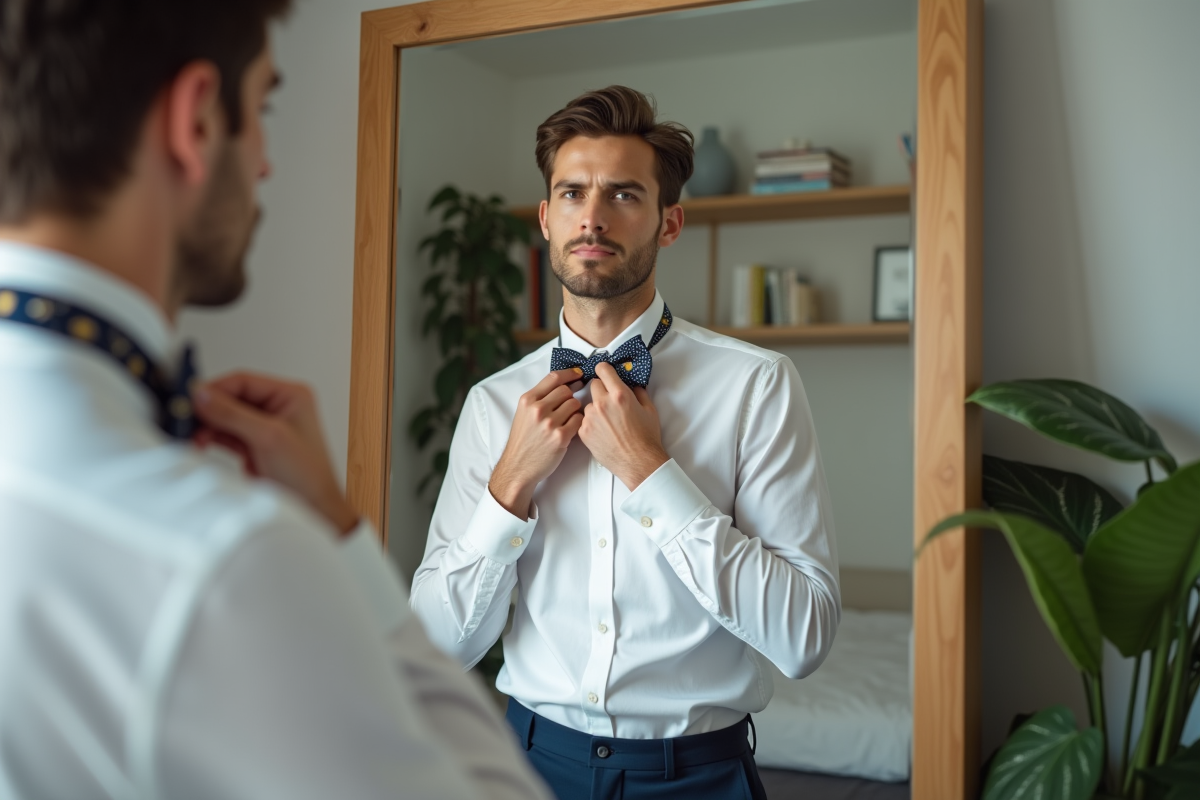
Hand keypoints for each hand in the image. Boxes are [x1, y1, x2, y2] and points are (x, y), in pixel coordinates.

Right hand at [191, 371, 358, 535]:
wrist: (311, 509)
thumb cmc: (308, 476)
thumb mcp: (269, 438)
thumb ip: (233, 414)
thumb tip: (204, 396)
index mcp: (291, 396)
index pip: (244, 381)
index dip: (215, 389)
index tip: (192, 399)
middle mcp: (278, 408)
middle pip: (232, 398)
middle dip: (209, 410)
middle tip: (186, 418)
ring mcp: (265, 428)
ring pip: (226, 417)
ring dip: (207, 425)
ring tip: (192, 435)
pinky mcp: (254, 446)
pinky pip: (226, 434)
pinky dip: (211, 437)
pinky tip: (199, 442)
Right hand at [489, 369, 584, 518]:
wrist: (518, 466)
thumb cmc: (523, 440)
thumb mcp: (524, 413)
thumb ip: (540, 398)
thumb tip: (564, 384)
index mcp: (527, 400)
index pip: (554, 378)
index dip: (570, 373)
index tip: (578, 374)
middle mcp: (538, 409)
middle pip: (566, 391)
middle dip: (571, 396)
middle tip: (571, 404)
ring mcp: (549, 423)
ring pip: (575, 404)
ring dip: (575, 410)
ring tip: (567, 419)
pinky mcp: (560, 437)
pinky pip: (579, 420)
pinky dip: (578, 423)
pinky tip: (570, 428)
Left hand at [578, 362, 667, 490]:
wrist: (638, 462)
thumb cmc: (646, 438)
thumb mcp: (649, 409)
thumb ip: (638, 392)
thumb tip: (632, 385)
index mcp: (620, 395)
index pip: (603, 370)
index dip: (604, 370)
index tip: (604, 372)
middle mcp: (602, 404)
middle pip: (593, 385)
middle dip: (601, 390)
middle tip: (610, 401)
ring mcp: (591, 418)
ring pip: (588, 404)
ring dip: (595, 408)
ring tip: (608, 422)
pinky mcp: (584, 432)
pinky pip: (584, 420)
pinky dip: (591, 423)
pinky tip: (603, 432)